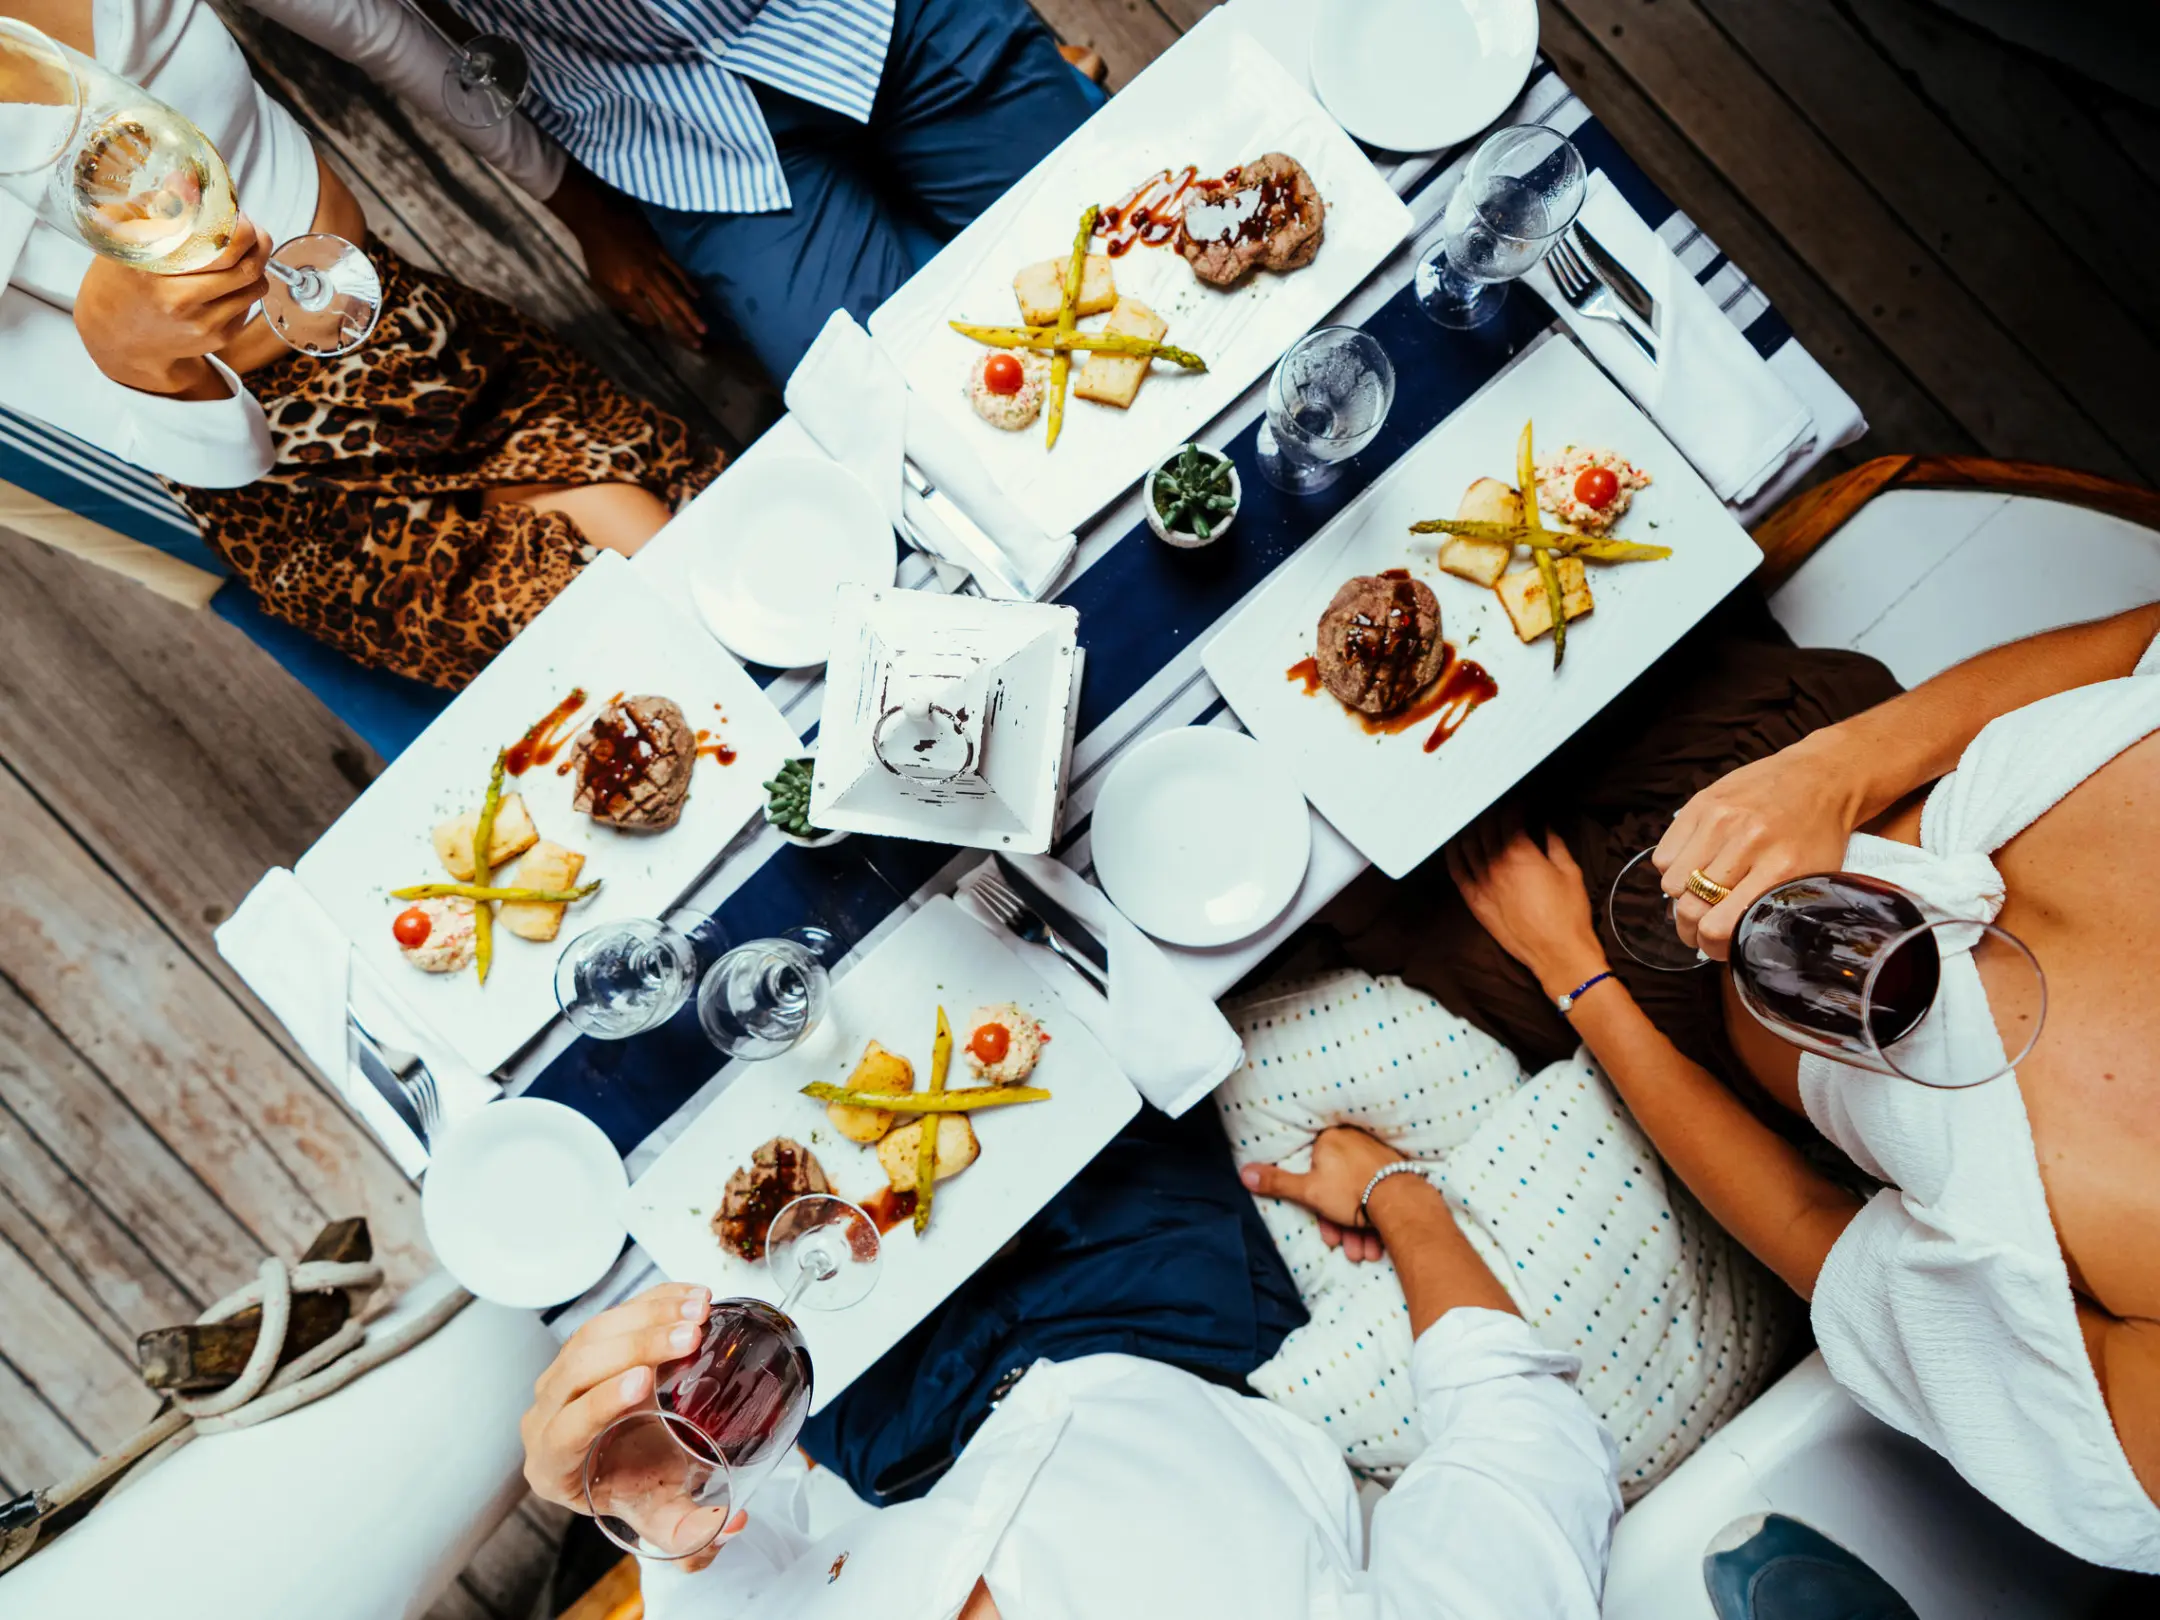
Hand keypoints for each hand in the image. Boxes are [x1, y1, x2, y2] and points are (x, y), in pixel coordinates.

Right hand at [73, 217, 270, 397]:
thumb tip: (188, 178)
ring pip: (254, 284)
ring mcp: (200, 321)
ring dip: (257, 262)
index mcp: (149, 267)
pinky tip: (229, 276)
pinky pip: (250, 303)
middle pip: (243, 264)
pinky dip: (247, 285)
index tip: (235, 210)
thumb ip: (154, 205)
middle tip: (252, 226)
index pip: (213, 242)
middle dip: (257, 239)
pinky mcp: (217, 337)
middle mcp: (176, 298)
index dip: (235, 223)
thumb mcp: (122, 236)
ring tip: (244, 248)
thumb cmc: (119, 279)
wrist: (115, 337)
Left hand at [547, 168, 706, 347]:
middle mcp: (643, 281)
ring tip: (703, 328)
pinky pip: (677, 270)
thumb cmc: (595, 252)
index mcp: (625, 289)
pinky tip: (698, 297)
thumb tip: (634, 314)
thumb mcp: (598, 281)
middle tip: (698, 344)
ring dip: (691, 313)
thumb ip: (616, 301)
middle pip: (666, 310)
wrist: (598, 219)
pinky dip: (688, 284)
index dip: (656, 327)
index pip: (646, 315)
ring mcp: (654, 266)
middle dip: (683, 329)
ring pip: (675, 294)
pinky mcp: (660, 251)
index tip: (667, 337)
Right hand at [1241, 1127, 1408, 1263]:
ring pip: (1359, 1196)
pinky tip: (1376, 1243)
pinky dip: (1374, 1220)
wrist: (1403, 1202)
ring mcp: (1376, 1155)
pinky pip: (1377, 1194)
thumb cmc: (1352, 1193)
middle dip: (1341, 1225)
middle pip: (1338, 1189)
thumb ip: (1277, 1182)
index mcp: (1330, 1139)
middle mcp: (1354, 1141)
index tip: (1325, 1230)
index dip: (1316, 1206)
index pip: (1314, 1172)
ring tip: (1364, 1253)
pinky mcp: (1396, 1169)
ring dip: (1358, 1230)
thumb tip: (1243, 1173)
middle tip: (1347, 1249)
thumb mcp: (1308, 1191)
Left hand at [1446, 810, 1605, 997]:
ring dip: (1472, 826)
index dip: (1517, 804)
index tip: (1524, 802)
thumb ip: (1555, 843)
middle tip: (1501, 806)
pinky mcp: (1474, 900)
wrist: (1557, 953)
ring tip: (1478, 818)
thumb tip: (1546, 825)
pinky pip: (1456, 870)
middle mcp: (1495, 864)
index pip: (1510, 817)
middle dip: (1493, 811)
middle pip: (1485, 826)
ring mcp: (1481, 882)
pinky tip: (1453, 842)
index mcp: (1521, 853)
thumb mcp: (1570, 871)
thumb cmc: (1569, 913)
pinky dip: (1453, 853)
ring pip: (1467, 844)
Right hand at [1651, 732, 1863, 958]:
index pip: (1718, 926)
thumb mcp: (1813, 880)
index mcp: (1781, 870)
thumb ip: (1774, 911)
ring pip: (1671, 883)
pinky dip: (1674, 868)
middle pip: (1690, 908)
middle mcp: (1747, 843)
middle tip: (1698, 929)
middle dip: (1690, 928)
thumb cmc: (1818, 835)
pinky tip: (1696, 864)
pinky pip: (1664, 855)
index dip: (1711, 946)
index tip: (1715, 946)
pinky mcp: (1701, 803)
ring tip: (1699, 893)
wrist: (1820, 777)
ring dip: (1682, 896)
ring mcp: (1720, 820)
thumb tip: (1734, 945)